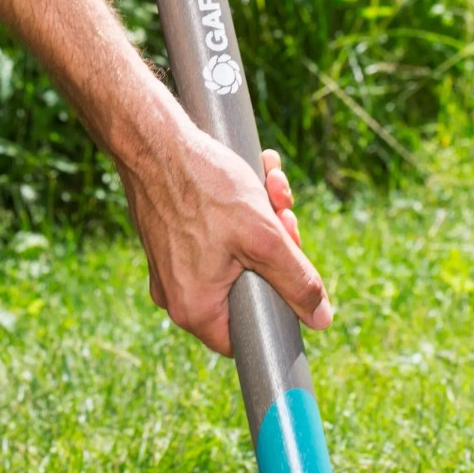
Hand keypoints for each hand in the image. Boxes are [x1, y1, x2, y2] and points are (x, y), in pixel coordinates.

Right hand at [118, 127, 332, 358]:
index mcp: (195, 309)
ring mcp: (169, 265)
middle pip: (248, 286)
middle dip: (276, 246)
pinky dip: (237, 212)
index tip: (291, 267)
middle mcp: (176, 294)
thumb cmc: (203, 185)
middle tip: (283, 213)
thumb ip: (296, 281)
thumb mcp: (263, 236)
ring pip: (236, 255)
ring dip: (262, 220)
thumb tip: (320, 319)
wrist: (152, 139)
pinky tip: (252, 176)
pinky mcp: (168, 237)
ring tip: (269, 182)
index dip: (281, 302)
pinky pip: (213, 237)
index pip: (251, 333)